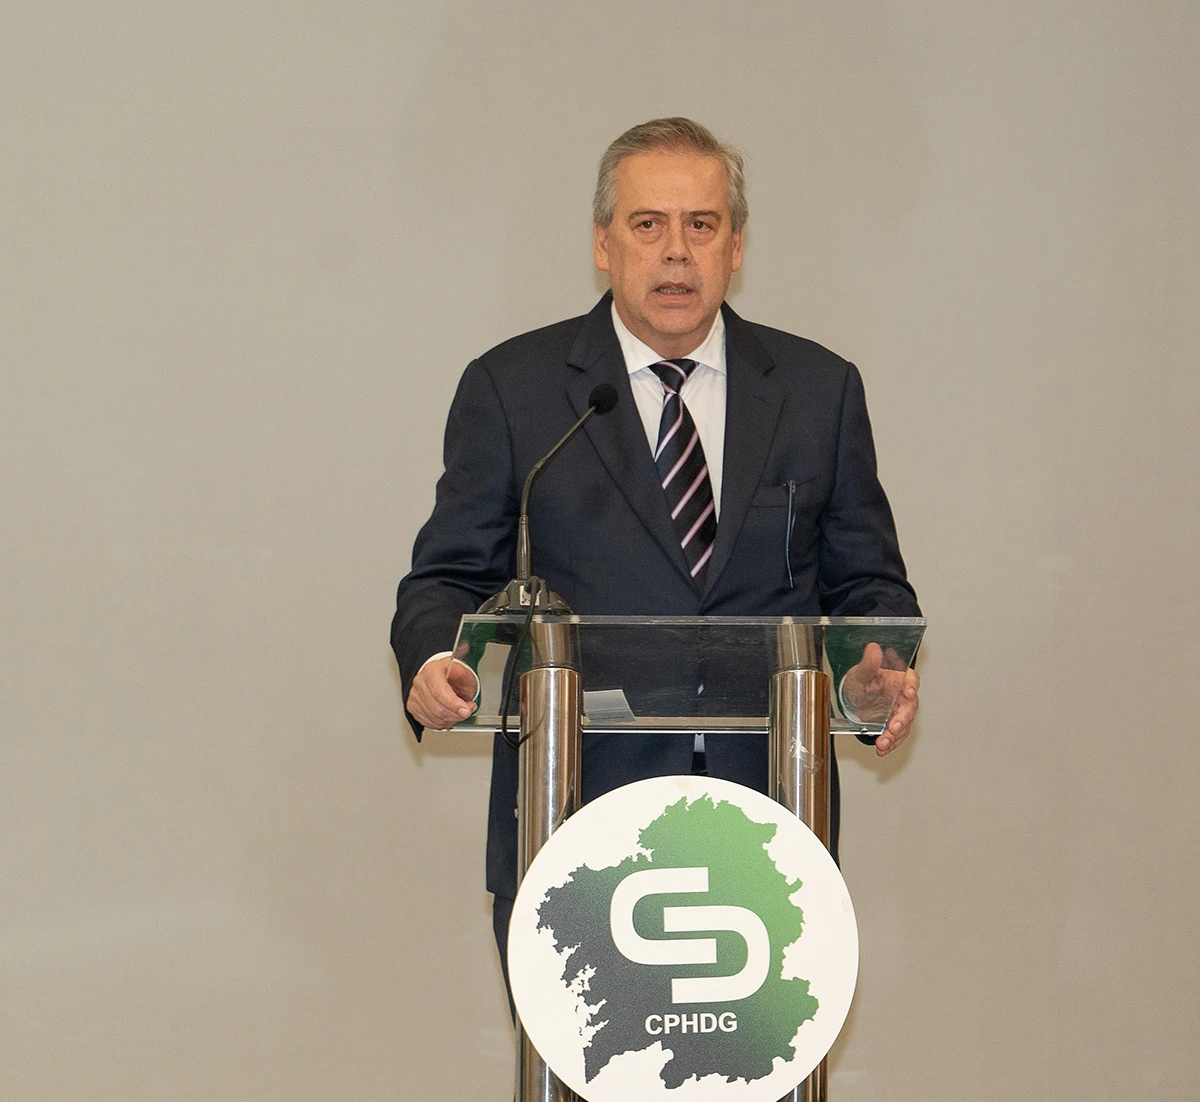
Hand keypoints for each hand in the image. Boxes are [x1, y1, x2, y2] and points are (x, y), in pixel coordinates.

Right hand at [407, 656, 478, 729]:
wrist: (439, 674)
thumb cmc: (450, 672)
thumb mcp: (463, 670)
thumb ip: (467, 683)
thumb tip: (469, 700)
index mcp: (432, 671)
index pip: (440, 691)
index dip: (454, 704)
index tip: (466, 710)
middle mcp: (420, 684)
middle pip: (438, 709)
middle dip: (458, 714)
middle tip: (469, 710)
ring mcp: (415, 697)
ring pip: (435, 719)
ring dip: (453, 720)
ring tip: (461, 712)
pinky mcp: (413, 709)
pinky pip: (431, 723)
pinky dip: (445, 723)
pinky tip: (450, 716)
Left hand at [840, 642, 919, 756]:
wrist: (855, 697)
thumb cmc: (862, 680)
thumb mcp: (861, 672)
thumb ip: (868, 663)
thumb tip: (873, 649)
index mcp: (900, 677)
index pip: (911, 679)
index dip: (912, 686)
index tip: (908, 693)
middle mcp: (904, 695)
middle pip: (909, 707)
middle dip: (902, 719)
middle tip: (893, 728)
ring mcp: (901, 711)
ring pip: (903, 724)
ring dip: (894, 736)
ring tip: (882, 743)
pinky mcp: (895, 724)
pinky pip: (896, 736)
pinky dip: (890, 744)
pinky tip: (882, 749)